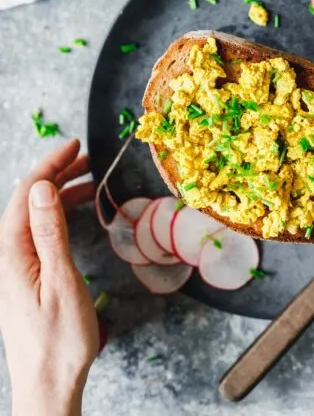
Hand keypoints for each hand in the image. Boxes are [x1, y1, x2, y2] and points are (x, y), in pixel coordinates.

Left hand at [0, 139, 98, 415]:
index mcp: (12, 254)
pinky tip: (75, 214)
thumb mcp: (60, 281)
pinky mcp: (23, 280)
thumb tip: (41, 187)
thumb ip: (49, 232)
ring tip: (88, 180)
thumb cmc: (59, 339)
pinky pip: (37, 234)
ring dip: (57, 193)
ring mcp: (14, 269)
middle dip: (54, 173)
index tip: (75, 144)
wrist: (48, 385)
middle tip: (86, 156)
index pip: (25, 195)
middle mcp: (7, 258)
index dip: (49, 165)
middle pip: (26, 202)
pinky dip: (57, 215)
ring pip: (32, 218)